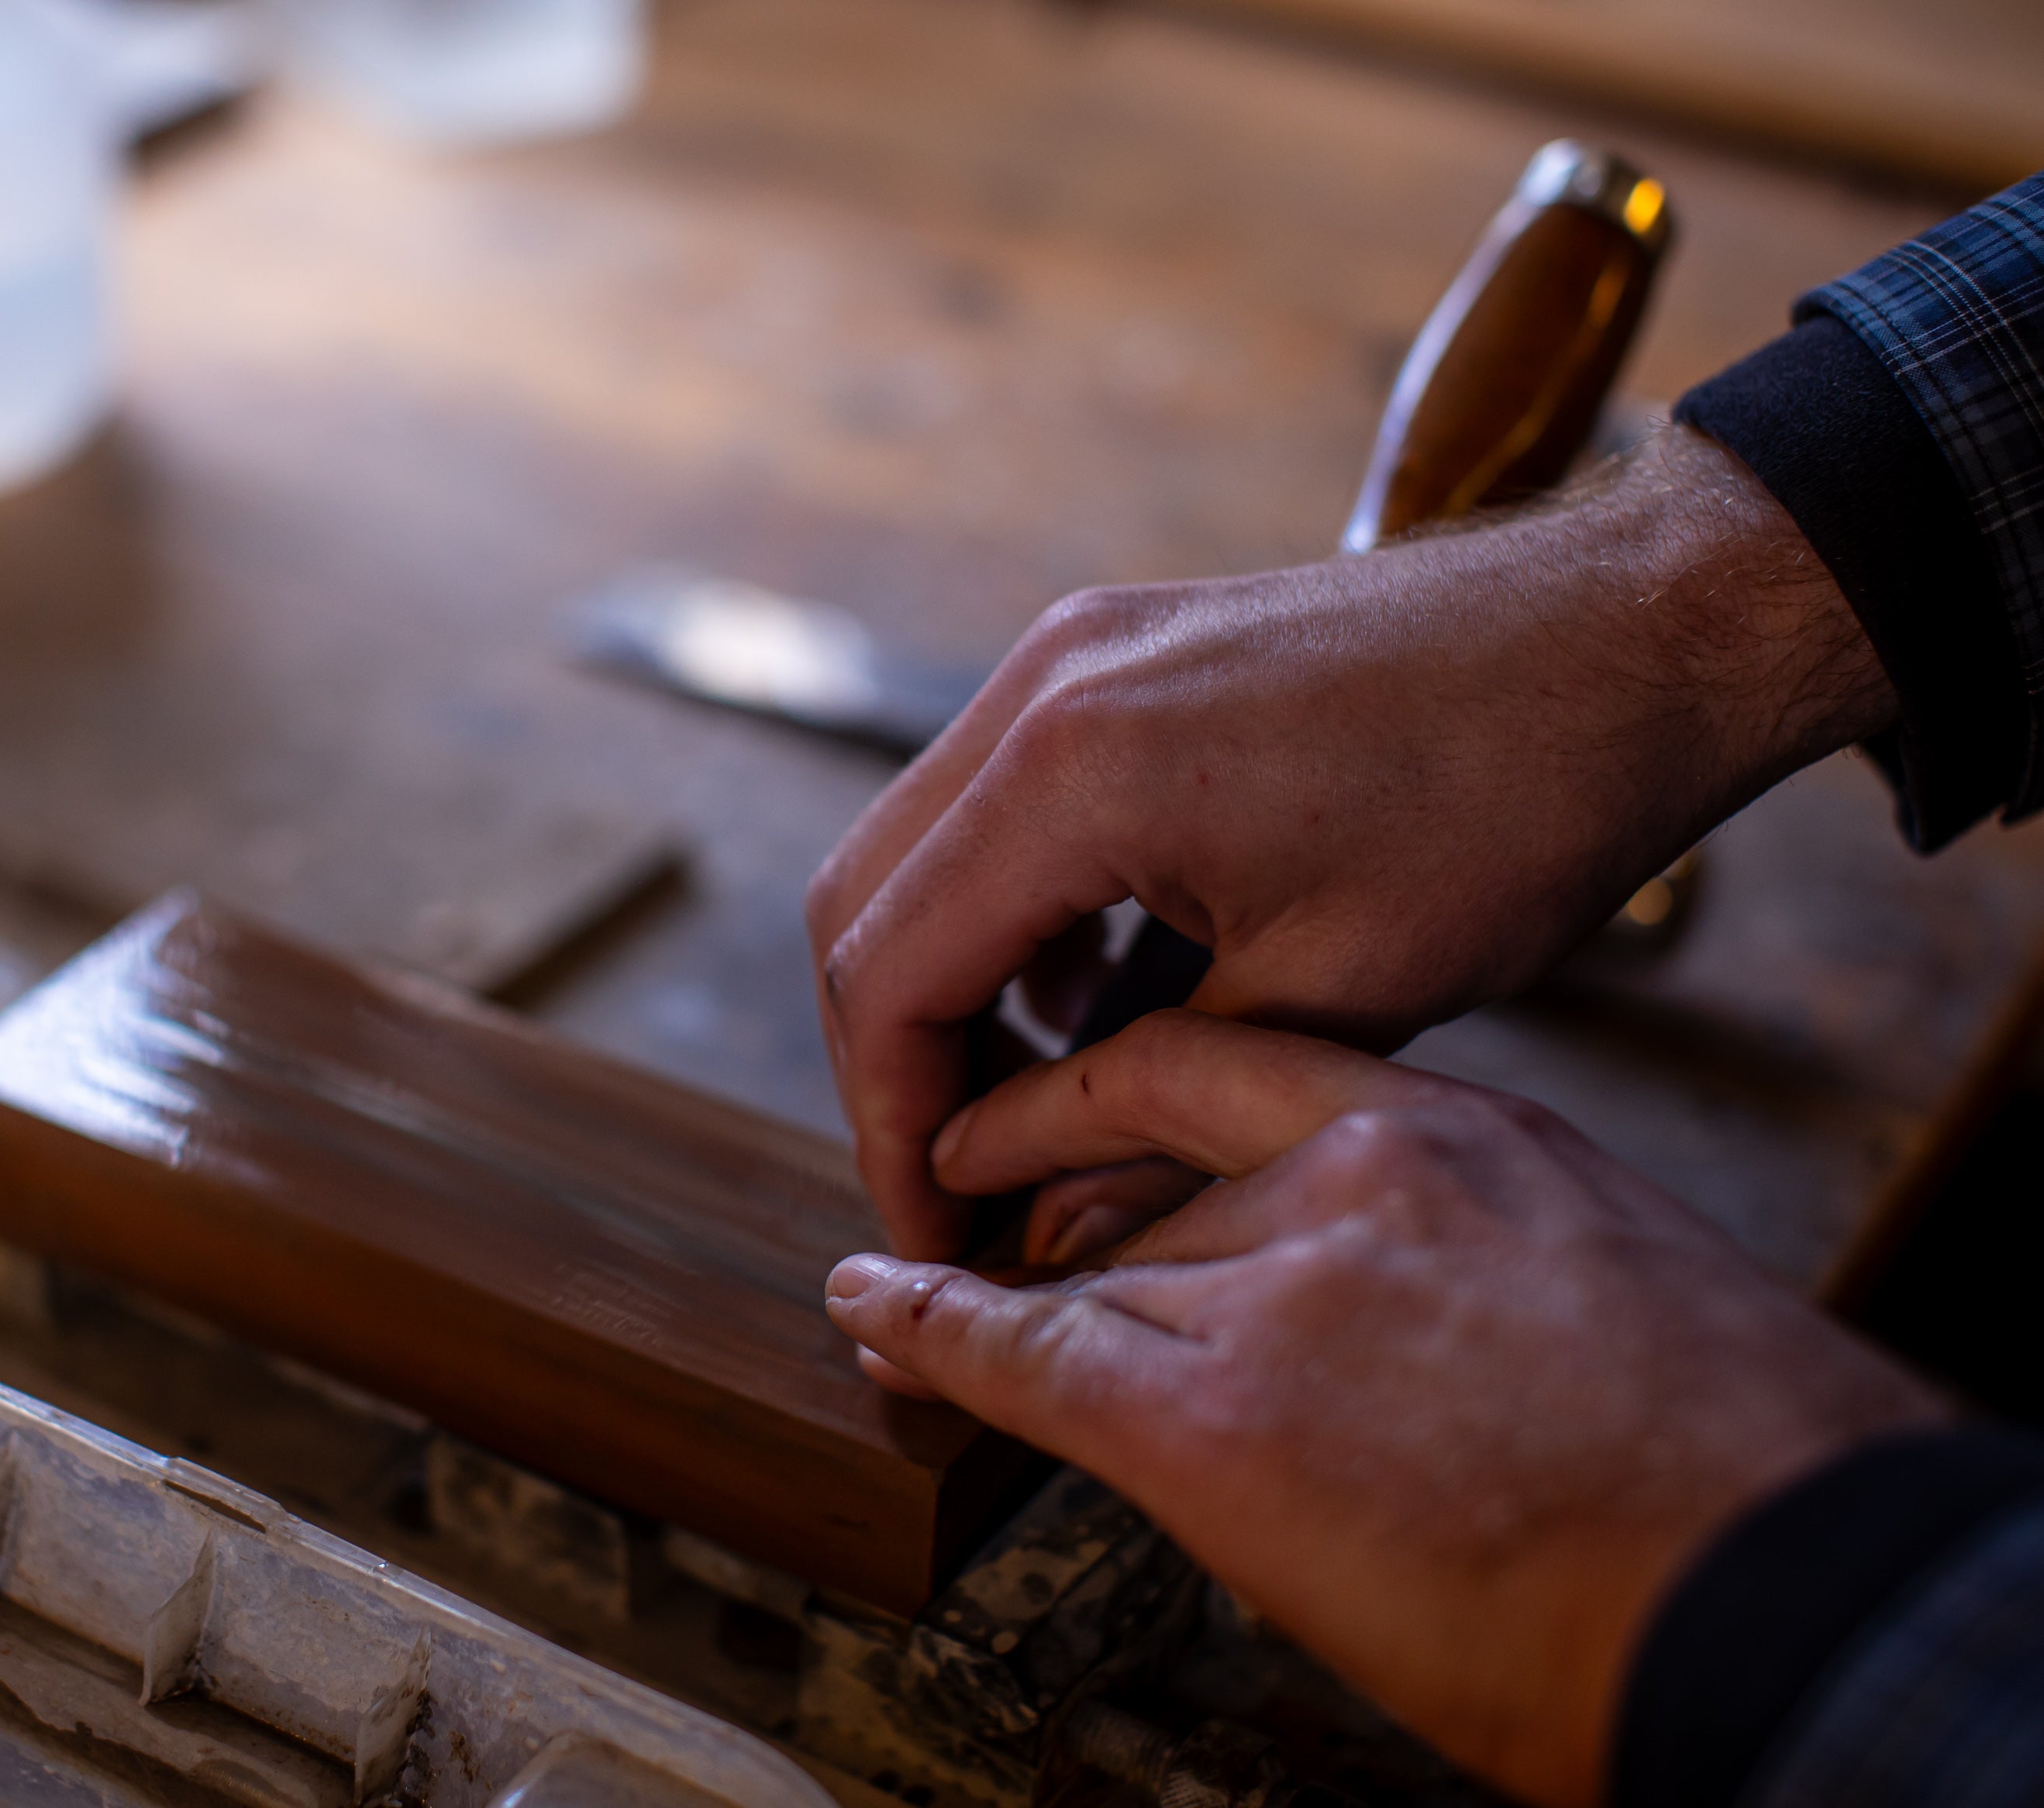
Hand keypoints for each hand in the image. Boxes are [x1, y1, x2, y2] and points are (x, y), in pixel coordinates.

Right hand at [807, 427, 1896, 1259]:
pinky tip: (1091, 1011)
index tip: (935, 1240)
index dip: (892, 1130)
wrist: (1634, 632)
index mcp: (1074, 770)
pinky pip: (1000, 806)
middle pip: (862, 907)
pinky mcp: (1115, 659)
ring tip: (1022, 1120)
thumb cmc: (1516, 803)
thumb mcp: (1335, 999)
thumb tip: (1046, 1228)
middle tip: (956, 1196)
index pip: (887, 976)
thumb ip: (1154, 1109)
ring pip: (919, 853)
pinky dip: (1009, 917)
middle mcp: (1037, 688)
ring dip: (947, 990)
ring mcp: (1070, 657)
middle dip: (894, 1067)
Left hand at [824, 1012, 1946, 1807]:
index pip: (1231, 1067)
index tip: (1072, 1122)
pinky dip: (932, 1331)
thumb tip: (1383, 1303)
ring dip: (1003, 1290)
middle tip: (1000, 1238)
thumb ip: (1468, 1255)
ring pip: (1089, 1274)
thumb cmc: (1735, 1467)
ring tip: (912, 1290)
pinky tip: (875, 1312)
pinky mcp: (1210, 1417)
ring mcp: (1277, 1289)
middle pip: (1145, 1183)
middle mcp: (1351, 1178)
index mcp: (1457, 1131)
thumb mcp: (1606, 1284)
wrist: (1787, 1587)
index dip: (1123, 1095)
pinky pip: (1023, 1352)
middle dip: (1069, 1222)